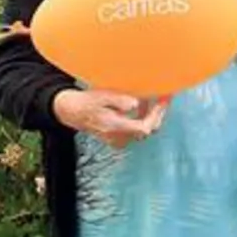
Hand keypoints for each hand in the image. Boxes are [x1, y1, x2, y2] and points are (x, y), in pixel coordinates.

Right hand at [53, 89, 168, 148]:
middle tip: (164, 96)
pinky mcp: (117, 138)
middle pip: (148, 129)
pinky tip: (140, 104)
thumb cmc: (87, 102)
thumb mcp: (102, 96)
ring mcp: (118, 140)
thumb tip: (135, 104)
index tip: (164, 99)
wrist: (71, 112)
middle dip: (158, 112)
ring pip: (143, 130)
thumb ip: (119, 100)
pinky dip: (142, 117)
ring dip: (150, 114)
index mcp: (114, 126)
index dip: (157, 114)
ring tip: (150, 97)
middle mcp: (118, 137)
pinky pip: (136, 130)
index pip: (144, 127)